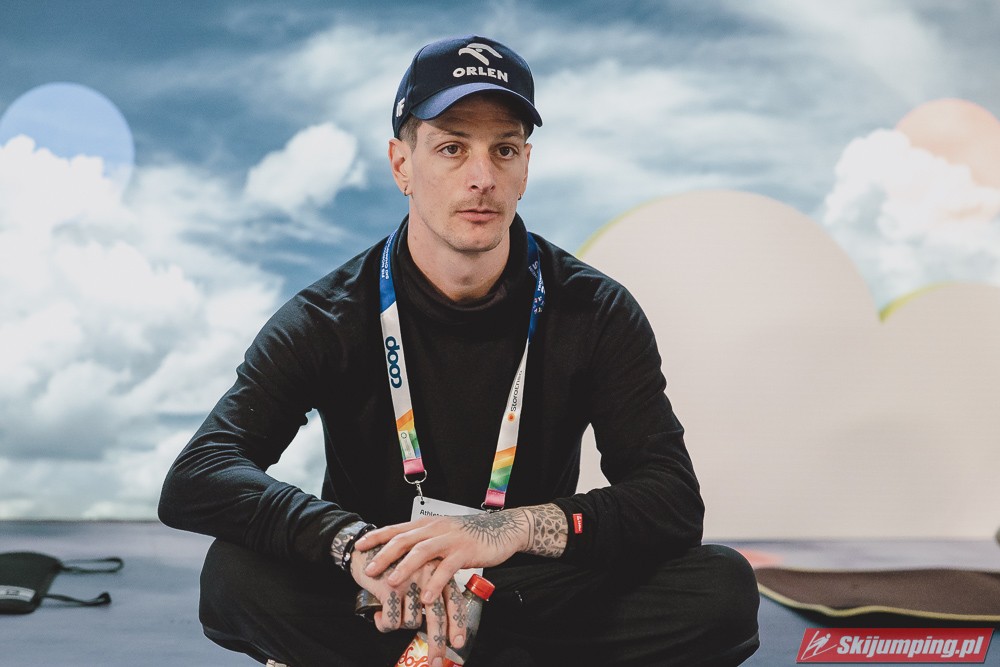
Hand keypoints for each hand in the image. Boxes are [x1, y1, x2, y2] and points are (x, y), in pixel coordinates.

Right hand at [349, 546, 467, 664]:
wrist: (365, 546)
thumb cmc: (393, 564)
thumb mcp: (417, 574)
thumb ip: (430, 593)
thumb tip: (441, 625)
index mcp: (437, 572)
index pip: (454, 601)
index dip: (457, 624)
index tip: (457, 643)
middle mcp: (426, 575)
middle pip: (436, 616)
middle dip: (436, 643)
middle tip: (435, 662)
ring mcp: (408, 581)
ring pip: (410, 622)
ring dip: (399, 624)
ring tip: (391, 612)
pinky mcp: (389, 587)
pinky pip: (391, 621)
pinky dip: (383, 624)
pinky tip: (377, 615)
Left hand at [354, 510, 529, 606]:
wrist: (502, 529)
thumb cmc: (470, 535)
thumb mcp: (443, 535)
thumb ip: (425, 543)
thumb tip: (403, 557)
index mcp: (428, 525)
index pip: (397, 529)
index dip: (377, 537)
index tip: (358, 546)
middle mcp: (436, 529)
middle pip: (404, 539)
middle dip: (384, 555)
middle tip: (368, 570)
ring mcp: (450, 539)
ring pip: (422, 551)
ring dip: (405, 568)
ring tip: (392, 583)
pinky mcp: (465, 551)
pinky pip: (446, 568)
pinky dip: (434, 583)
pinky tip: (425, 597)